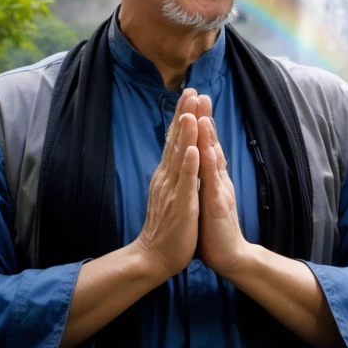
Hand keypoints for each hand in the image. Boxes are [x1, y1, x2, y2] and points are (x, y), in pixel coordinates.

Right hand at [134, 88, 200, 278]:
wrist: (153, 257)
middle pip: (176, 141)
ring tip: (191, 111)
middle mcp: (167, 177)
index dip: (182, 117)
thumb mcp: (169, 193)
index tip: (189, 95)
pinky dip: (190, 165)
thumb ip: (172, 174)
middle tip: (191, 90)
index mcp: (167, 175)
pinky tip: (194, 149)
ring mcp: (173, 190)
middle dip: (184, 115)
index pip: (175, 140)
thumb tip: (176, 155)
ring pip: (180, 157)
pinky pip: (186, 182)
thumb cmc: (166, 228)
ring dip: (186, 134)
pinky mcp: (180, 205)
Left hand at [196, 113, 251, 276]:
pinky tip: (203, 147)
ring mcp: (219, 189)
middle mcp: (217, 178)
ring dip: (207, 133)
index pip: (204, 144)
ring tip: (201, 111)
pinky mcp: (218, 203)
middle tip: (199, 93)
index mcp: (211, 177)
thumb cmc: (213, 229)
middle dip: (204, 117)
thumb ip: (204, 178)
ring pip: (212, 156)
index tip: (193, 101)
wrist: (228, 255)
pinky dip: (207, 161)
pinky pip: (211, 179)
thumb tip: (198, 162)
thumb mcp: (205, 198)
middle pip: (210, 143)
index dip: (199, 123)